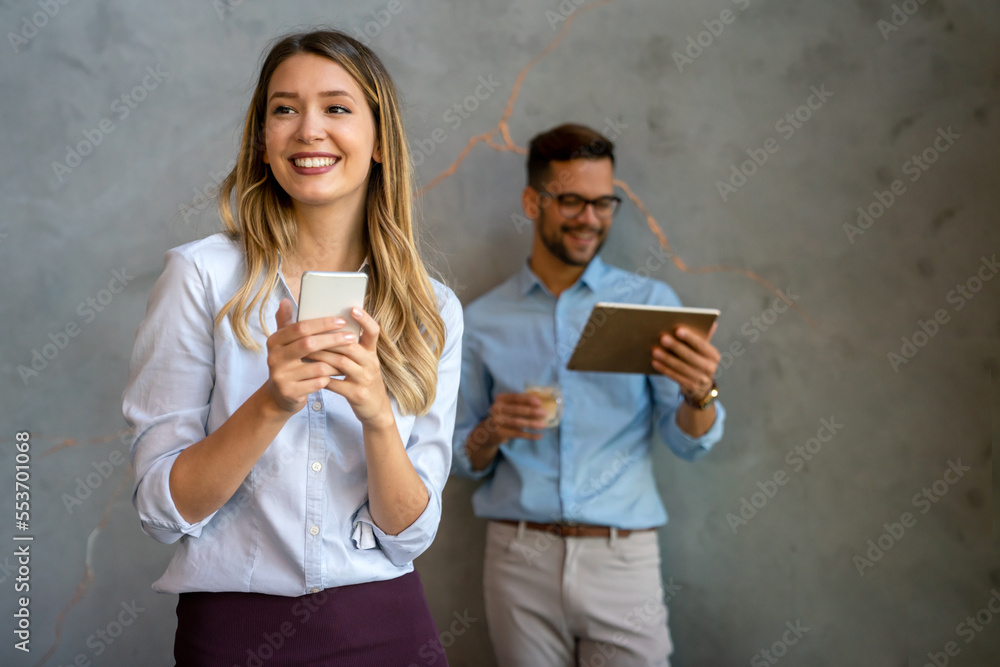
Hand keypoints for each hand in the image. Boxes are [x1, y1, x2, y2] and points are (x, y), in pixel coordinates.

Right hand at [264, 299, 347, 413]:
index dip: (322, 323)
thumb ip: (286, 322)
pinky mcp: (289, 392)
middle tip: (351, 337)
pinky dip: (329, 378)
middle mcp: (274, 357)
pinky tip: (336, 375)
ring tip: (347, 358)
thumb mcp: (284, 343)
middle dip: (333, 339)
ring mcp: (281, 376)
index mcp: (274, 341)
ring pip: (317, 366)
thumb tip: (285, 300)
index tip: (342, 321)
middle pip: (308, 344)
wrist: (280, 395)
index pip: (300, 328)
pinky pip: (318, 382)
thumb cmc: (289, 363)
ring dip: (336, 362)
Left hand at [306, 306, 393, 427]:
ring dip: (321, 356)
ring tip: (304, 351)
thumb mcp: (363, 361)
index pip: (373, 331)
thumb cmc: (363, 380)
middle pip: (350, 345)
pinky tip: (309, 373)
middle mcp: (371, 363)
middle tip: (308, 332)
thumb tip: (331, 325)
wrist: (375, 409)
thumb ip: (350, 346)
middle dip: (328, 338)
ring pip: (341, 363)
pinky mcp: (358, 394)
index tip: (353, 308)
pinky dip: (321, 377)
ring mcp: (365, 379)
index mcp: (371, 352)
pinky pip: (336, 384)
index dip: (365, 319)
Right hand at [483, 392, 548, 445]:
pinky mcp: (499, 433)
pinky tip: (539, 435)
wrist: (489, 431)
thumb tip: (541, 404)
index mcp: (500, 399)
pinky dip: (529, 435)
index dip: (527, 399)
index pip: (515, 397)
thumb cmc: (505, 415)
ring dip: (531, 424)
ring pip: (517, 423)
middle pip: (516, 410)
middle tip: (544, 413)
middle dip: (531, 411)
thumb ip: (521, 403)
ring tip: (542, 425)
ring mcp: (496, 421)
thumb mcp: (509, 406)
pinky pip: (517, 434)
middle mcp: (496, 409)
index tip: (539, 402)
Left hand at [652, 322, 719, 400]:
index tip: (678, 329)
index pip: (702, 345)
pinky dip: (664, 369)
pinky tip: (654, 362)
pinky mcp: (690, 387)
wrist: (701, 386)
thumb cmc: (698, 359)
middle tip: (662, 338)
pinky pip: (675, 377)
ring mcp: (701, 379)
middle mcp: (710, 368)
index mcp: (713, 355)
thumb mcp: (702, 350)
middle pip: (690, 356)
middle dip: (676, 347)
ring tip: (655, 350)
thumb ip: (702, 337)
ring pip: (681, 367)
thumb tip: (711, 322)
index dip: (690, 338)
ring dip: (667, 359)